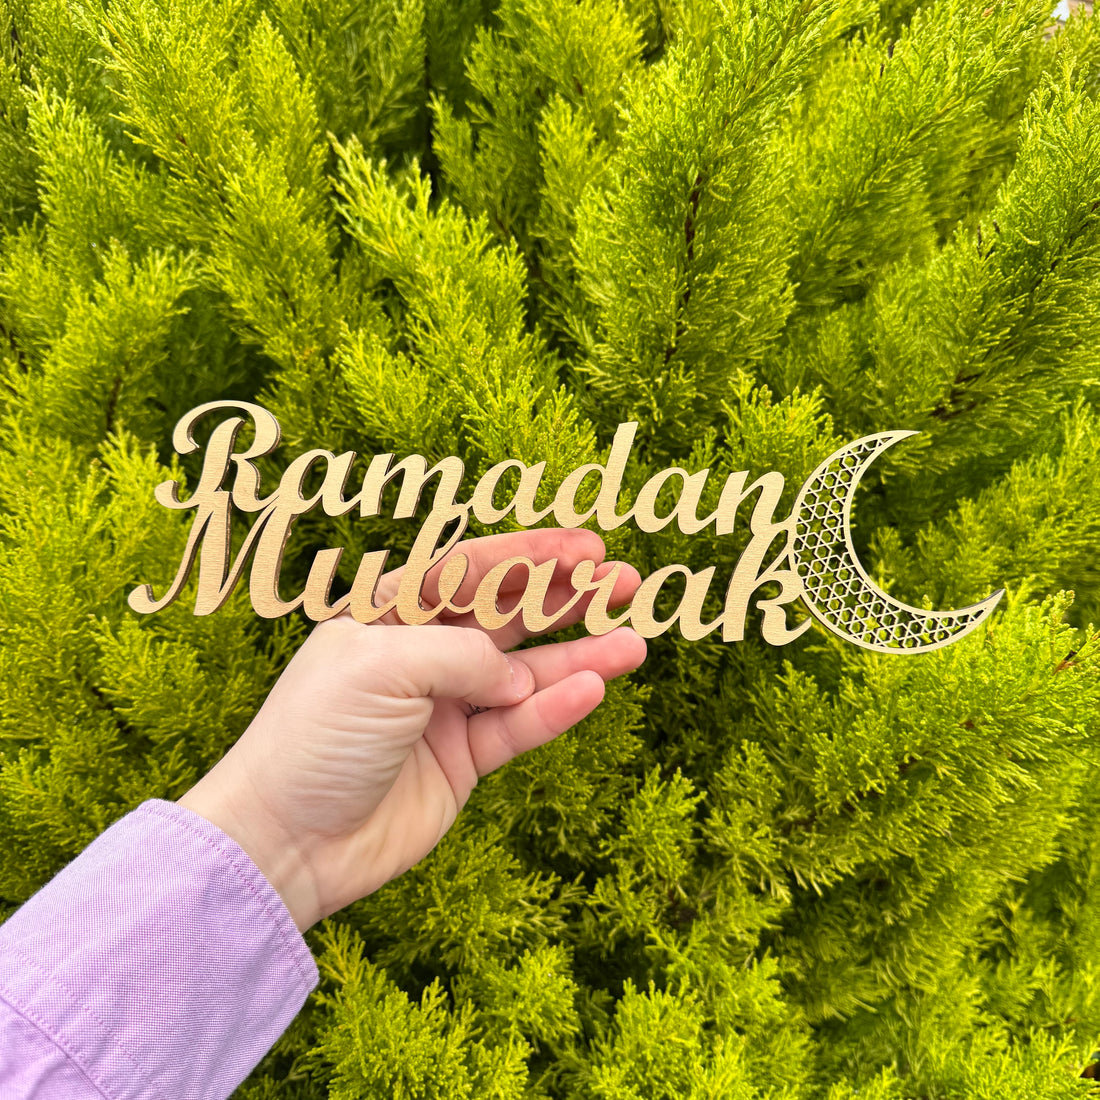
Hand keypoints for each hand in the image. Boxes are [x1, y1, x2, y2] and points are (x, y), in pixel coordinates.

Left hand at [178, 529, 645, 929]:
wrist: (284, 841)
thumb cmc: (313, 737)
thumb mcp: (382, 665)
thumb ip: (462, 653)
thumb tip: (516, 673)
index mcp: (386, 615)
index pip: (469, 571)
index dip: (529, 555)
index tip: (586, 547)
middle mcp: (419, 656)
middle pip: (507, 616)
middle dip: (566, 597)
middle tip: (624, 582)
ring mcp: (443, 710)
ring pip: (524, 674)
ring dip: (579, 656)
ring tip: (633, 643)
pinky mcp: (460, 761)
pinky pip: (518, 727)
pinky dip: (555, 709)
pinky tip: (592, 689)